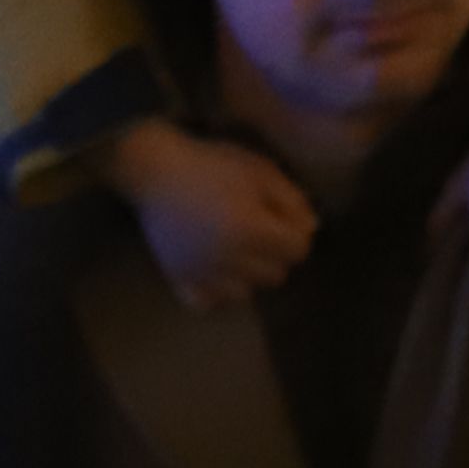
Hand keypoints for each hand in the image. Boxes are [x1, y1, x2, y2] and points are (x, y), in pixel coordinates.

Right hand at [106, 122, 320, 311]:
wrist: (157, 171)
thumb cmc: (213, 164)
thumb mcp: (260, 170)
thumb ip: (291, 200)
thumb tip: (311, 229)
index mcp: (251, 229)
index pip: (297, 251)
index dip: (297, 233)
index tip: (284, 219)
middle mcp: (227, 259)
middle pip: (275, 275)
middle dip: (276, 255)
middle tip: (262, 231)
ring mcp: (201, 273)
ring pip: (245, 294)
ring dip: (249, 275)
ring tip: (239, 249)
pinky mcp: (177, 279)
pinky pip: (208, 303)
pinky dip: (217, 293)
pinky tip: (218, 270)